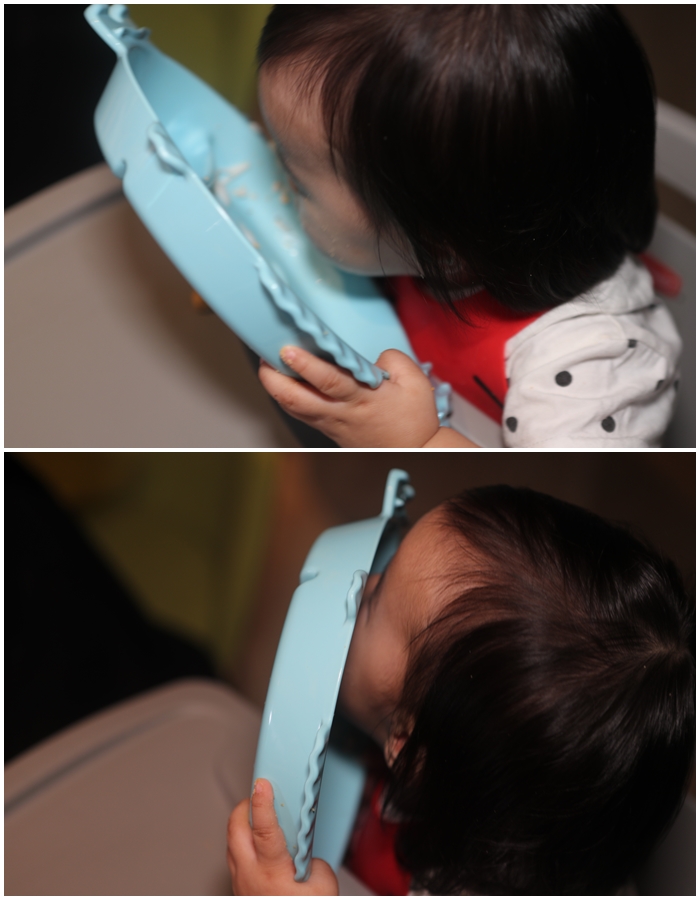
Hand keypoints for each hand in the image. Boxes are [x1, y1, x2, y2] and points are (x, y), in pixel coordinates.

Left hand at [227, 778, 338, 895]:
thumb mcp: (324, 886)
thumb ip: (314, 859)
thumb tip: (304, 847)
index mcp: (272, 872)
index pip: (264, 830)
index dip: (263, 803)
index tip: (262, 783)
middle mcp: (250, 876)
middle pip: (235, 829)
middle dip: (245, 806)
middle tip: (259, 795)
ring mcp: (240, 883)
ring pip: (231, 842)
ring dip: (242, 824)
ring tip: (258, 817)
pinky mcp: (239, 890)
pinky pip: (234, 858)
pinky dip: (243, 843)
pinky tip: (257, 845)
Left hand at [259, 346, 446, 446]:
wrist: (415, 450)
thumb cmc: (414, 419)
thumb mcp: (414, 380)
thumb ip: (391, 359)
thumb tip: (370, 356)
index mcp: (363, 398)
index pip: (329, 381)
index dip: (306, 365)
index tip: (288, 350)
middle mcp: (341, 412)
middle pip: (297, 399)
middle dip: (274, 379)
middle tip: (264, 357)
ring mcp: (331, 423)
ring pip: (293, 408)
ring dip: (275, 387)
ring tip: (268, 365)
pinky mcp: (329, 429)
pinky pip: (301, 413)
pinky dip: (287, 397)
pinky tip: (283, 383)